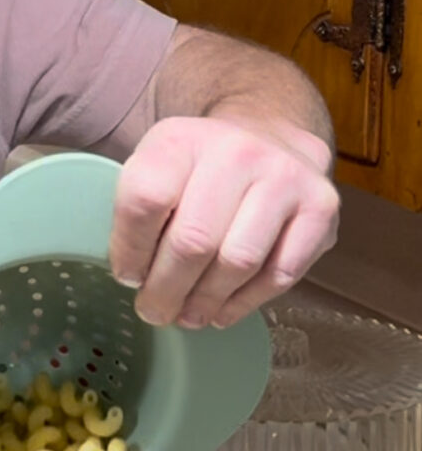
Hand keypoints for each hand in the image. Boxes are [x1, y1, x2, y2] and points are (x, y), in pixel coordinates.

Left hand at [109, 115, 339, 328]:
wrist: (271, 134)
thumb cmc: (202, 167)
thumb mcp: (159, 166)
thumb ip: (139, 211)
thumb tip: (134, 278)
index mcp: (181, 139)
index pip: (145, 200)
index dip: (130, 250)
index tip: (128, 276)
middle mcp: (236, 151)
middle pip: (192, 240)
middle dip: (166, 290)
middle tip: (155, 312)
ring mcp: (284, 176)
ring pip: (237, 262)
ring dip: (206, 302)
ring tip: (188, 316)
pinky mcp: (321, 206)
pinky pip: (279, 273)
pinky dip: (245, 302)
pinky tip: (224, 310)